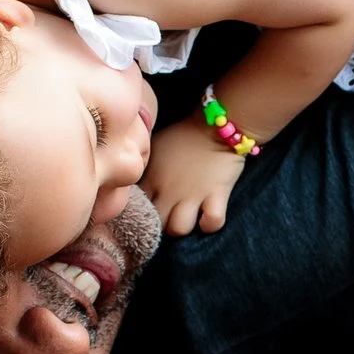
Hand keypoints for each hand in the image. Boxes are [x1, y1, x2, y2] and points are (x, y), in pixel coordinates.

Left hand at [143, 116, 248, 234]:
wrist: (215, 125)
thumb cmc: (183, 135)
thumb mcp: (155, 148)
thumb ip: (145, 169)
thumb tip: (135, 185)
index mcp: (152, 178)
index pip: (137, 208)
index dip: (140, 213)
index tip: (145, 212)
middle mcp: (169, 191)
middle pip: (156, 224)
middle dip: (160, 226)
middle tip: (167, 218)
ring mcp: (194, 195)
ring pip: (179, 229)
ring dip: (183, 226)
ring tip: (187, 218)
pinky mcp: (217, 195)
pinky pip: (212, 222)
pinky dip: (210, 224)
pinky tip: (207, 217)